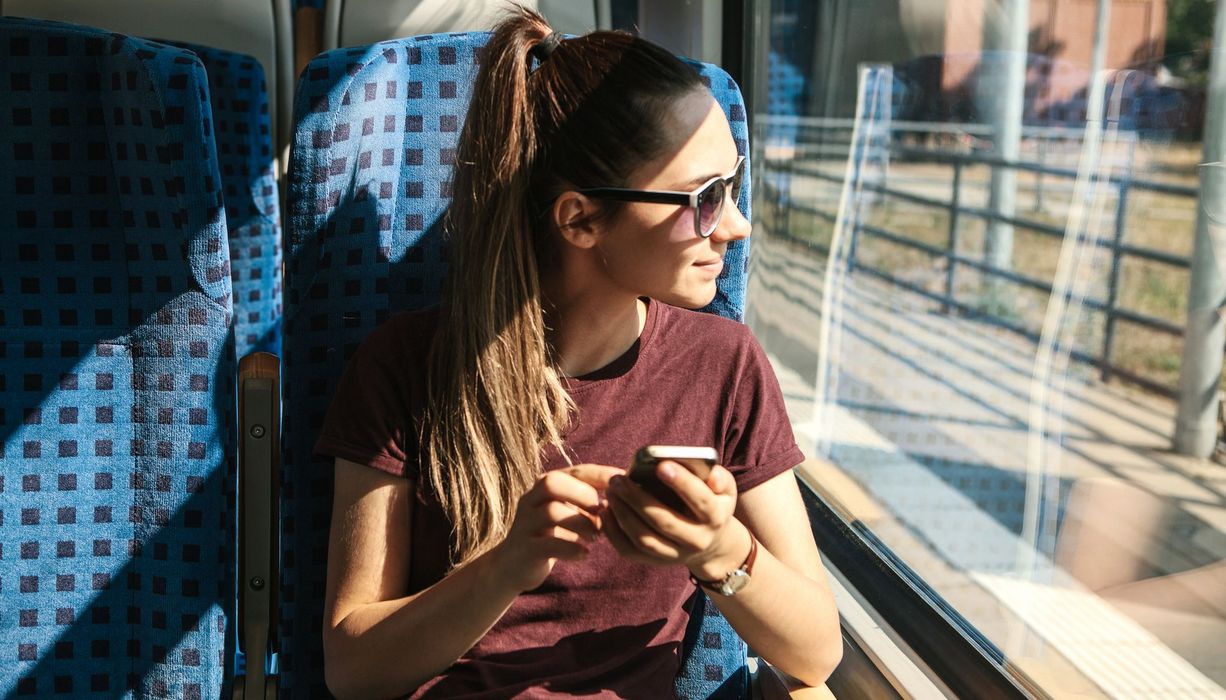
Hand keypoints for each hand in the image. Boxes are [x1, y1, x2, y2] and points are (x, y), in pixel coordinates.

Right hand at [490, 464, 622, 592]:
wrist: (513, 565)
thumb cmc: (550, 535)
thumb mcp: (567, 512)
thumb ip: (587, 502)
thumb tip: (625, 495)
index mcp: (544, 486)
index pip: (576, 471)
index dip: (602, 475)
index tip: (625, 482)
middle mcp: (531, 500)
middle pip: (552, 483)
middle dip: (582, 495)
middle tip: (600, 514)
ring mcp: (525, 524)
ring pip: (551, 512)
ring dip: (581, 524)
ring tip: (595, 537)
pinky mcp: (525, 549)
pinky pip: (548, 544)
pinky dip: (571, 549)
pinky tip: (583, 554)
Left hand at [603, 460, 749, 580]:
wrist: (710, 544)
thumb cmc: (712, 503)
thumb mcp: (724, 490)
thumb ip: (720, 478)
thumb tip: (711, 476)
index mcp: (715, 518)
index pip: (700, 501)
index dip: (682, 483)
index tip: (661, 465)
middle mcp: (697, 541)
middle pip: (665, 522)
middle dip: (638, 499)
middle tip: (618, 478)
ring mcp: (675, 555)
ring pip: (645, 539)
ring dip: (623, 515)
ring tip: (610, 492)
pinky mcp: (656, 562)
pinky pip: (630, 551)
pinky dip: (614, 532)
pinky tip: (605, 511)